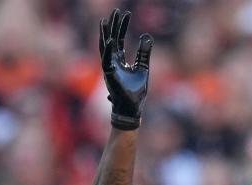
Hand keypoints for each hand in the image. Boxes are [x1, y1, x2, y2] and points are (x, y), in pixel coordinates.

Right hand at [99, 9, 152, 129]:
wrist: (132, 107)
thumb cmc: (135, 91)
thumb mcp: (143, 68)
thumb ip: (143, 53)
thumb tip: (147, 36)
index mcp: (118, 60)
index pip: (118, 39)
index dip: (121, 26)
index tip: (126, 14)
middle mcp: (111, 61)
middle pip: (110, 39)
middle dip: (113, 25)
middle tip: (116, 11)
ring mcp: (108, 67)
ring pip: (105, 47)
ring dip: (106, 33)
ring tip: (106, 20)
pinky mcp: (109, 74)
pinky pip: (107, 59)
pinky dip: (109, 49)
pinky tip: (111, 39)